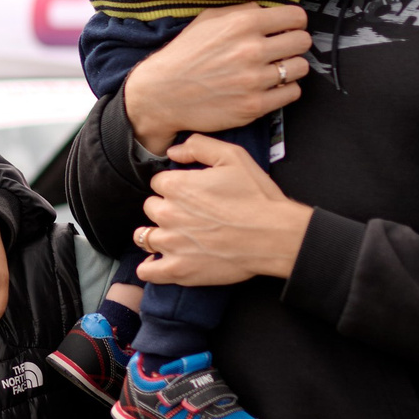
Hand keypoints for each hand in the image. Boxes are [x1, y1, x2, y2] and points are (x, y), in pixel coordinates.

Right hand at [123, 2, 312, 154]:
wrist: (162, 94)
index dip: (294, 22)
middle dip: (294, 43)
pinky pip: (292, 93)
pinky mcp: (254, 106)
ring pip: (300, 68)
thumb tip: (267, 9)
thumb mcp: (207, 20)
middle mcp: (252, 50)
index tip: (289, 28)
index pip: (296, 17)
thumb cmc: (184, 55)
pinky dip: (285, 89)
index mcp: (242, 24)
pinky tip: (270, 86)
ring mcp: (255, 80)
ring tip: (275, 69)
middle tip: (282, 49)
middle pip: (303, 41)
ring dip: (291, 67)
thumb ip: (241, 11)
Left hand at [135, 135, 313, 284]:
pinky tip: (160, 263)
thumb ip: (198, 146)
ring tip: (176, 238)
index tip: (189, 194)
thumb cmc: (256, 197)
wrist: (274, 236)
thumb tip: (173, 152)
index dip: (174, 186)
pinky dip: (150, 268)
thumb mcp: (232, 156)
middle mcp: (168, 214)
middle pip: (151, 208)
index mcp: (176, 186)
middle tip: (189, 215)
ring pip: (145, 237)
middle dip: (166, 209)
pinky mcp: (178, 270)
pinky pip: (148, 272)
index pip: (158, 183)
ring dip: (157, 235)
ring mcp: (170, 244)